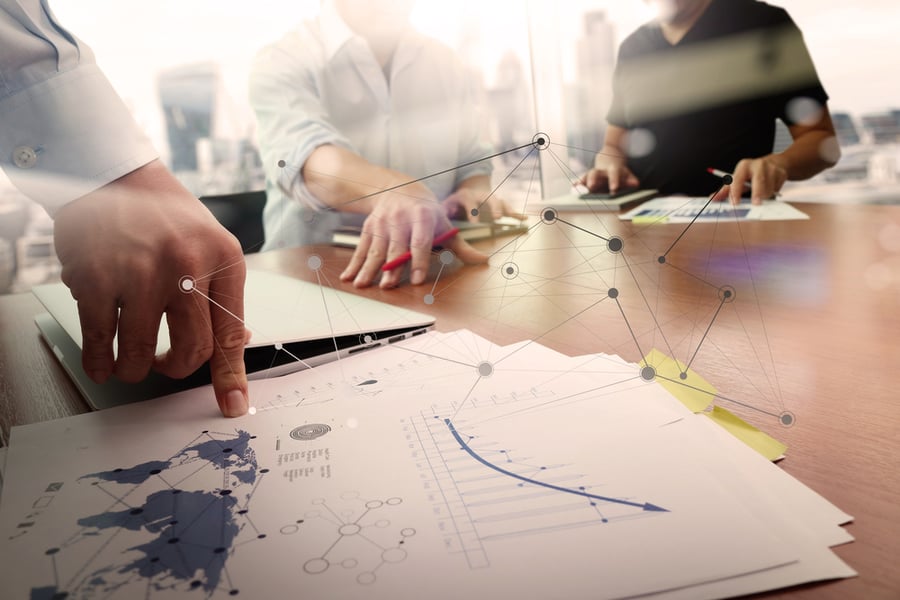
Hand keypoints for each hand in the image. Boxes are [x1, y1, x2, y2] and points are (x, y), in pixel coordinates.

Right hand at [53, 160, 249, 416]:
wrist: (112, 174)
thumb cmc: (166, 216)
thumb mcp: (211, 245)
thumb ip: (222, 293)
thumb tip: (236, 341)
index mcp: (223, 258)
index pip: (230, 332)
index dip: (231, 376)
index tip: (232, 405)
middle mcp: (187, 264)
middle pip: (191, 350)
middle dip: (175, 370)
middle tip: (164, 367)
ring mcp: (140, 272)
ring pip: (142, 353)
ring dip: (134, 369)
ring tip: (130, 364)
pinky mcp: (96, 278)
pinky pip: (101, 340)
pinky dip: (101, 361)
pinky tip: (103, 362)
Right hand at [339, 183, 486, 287]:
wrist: (398, 187)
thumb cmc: (426, 212)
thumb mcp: (443, 223)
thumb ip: (461, 246)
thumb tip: (484, 261)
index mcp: (422, 216)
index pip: (420, 241)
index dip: (419, 261)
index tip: (418, 279)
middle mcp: (400, 218)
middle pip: (395, 247)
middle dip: (391, 267)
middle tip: (388, 287)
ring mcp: (382, 222)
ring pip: (375, 248)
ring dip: (368, 268)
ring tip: (363, 285)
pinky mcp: (368, 227)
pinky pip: (360, 247)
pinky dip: (354, 263)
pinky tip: (348, 277)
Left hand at [443, 186, 524, 222]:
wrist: (468, 192)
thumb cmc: (456, 203)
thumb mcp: (447, 204)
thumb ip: (446, 210)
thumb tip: (446, 216)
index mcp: (467, 196)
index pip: (470, 202)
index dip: (472, 212)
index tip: (475, 223)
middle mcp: (481, 196)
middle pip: (490, 199)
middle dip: (494, 208)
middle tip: (497, 218)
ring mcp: (492, 200)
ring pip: (501, 202)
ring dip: (507, 210)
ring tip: (513, 217)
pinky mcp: (499, 205)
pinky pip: (509, 209)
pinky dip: (517, 214)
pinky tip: (525, 219)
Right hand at [581, 149, 639, 193]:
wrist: (609, 158)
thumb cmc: (619, 170)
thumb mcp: (627, 173)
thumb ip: (631, 179)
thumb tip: (635, 184)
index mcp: (612, 169)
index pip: (613, 174)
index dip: (614, 181)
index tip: (614, 189)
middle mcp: (601, 171)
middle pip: (595, 173)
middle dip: (592, 180)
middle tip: (591, 186)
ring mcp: (593, 173)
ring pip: (586, 175)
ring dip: (582, 181)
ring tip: (578, 187)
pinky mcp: (587, 177)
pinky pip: (581, 179)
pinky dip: (577, 183)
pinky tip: (574, 186)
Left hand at [712, 156, 787, 204]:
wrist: (774, 163)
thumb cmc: (751, 174)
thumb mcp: (737, 178)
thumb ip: (725, 190)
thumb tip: (711, 199)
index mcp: (744, 166)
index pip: (738, 179)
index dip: (735, 192)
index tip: (734, 203)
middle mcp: (758, 165)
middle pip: (759, 181)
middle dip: (757, 193)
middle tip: (756, 203)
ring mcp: (772, 168)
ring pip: (768, 188)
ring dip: (764, 196)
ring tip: (761, 193)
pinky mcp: (782, 173)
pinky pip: (776, 189)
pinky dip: (772, 192)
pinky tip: (770, 187)